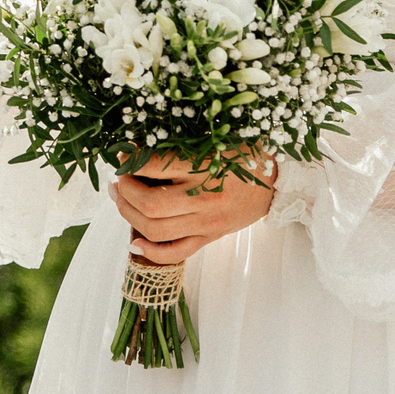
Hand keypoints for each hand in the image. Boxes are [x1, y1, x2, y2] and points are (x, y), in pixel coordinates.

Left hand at [112, 154, 274, 264]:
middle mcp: (205, 200)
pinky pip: (175, 253)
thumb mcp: (215, 140)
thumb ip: (181, 145)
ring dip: (128, 216)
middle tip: (118, 180)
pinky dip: (150, 252)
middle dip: (125, 192)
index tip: (121, 155)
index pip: (155, 167)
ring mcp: (206, 224)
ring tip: (121, 199)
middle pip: (150, 206)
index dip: (130, 162)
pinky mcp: (209, 238)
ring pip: (156, 231)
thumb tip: (138, 148)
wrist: (276, 183)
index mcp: (206, 169)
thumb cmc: (244, 154)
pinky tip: (134, 242)